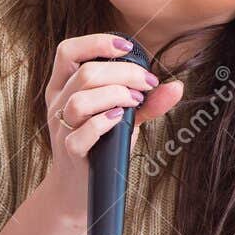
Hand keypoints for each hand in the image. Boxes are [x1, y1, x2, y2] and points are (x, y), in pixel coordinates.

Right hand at [39, 33, 185, 225]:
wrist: (78, 192)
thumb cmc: (100, 148)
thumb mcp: (122, 119)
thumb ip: (147, 103)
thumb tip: (176, 87)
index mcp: (63, 88)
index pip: (68, 51)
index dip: (96, 42)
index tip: (127, 47)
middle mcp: (57, 105)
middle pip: (85, 73)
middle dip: (124, 73)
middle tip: (147, 84)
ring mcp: (60, 129)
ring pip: (80, 100)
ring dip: (116, 94)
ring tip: (135, 102)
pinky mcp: (70, 152)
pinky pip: (82, 132)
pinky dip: (104, 121)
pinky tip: (121, 118)